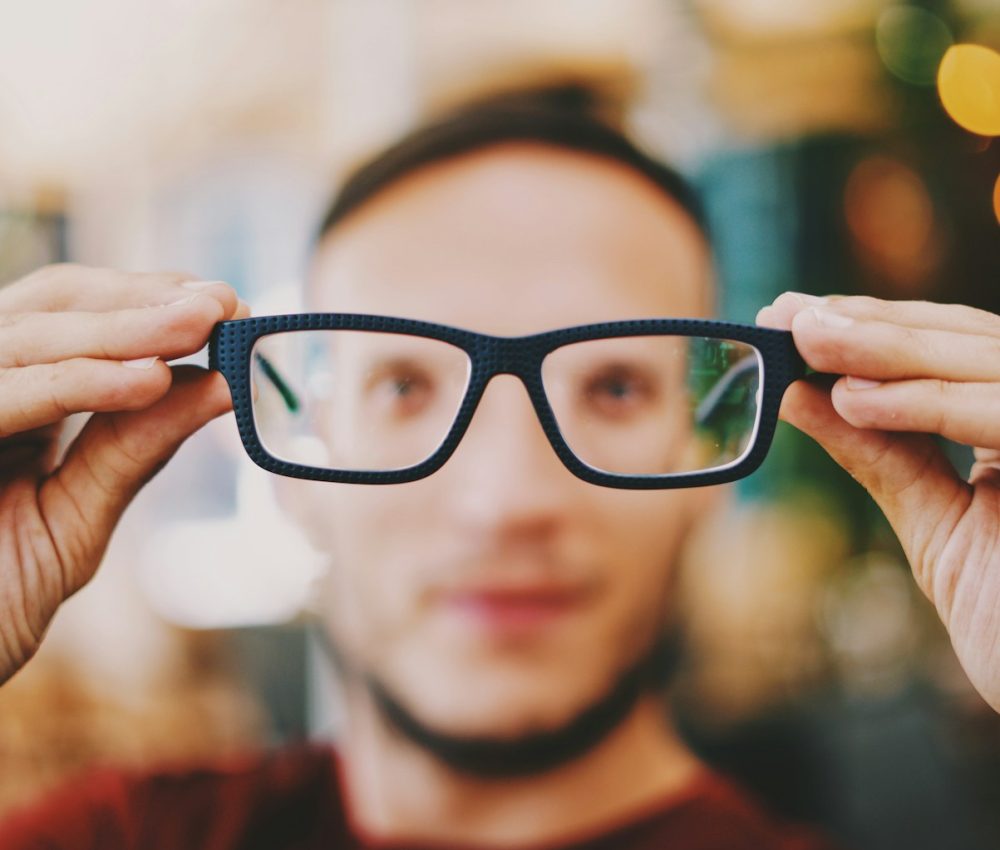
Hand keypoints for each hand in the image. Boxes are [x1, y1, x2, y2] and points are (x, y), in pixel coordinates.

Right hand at [0, 264, 246, 682]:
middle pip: (47, 305)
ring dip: (123, 329)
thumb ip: (134, 448)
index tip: (225, 302)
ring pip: (27, 338)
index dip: (144, 299)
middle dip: (140, 300)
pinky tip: (149, 381)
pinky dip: (78, 384)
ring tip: (203, 326)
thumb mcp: (75, 516)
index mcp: (5, 397)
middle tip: (223, 303)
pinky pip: (3, 397)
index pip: (69, 315)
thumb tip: (221, 384)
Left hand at [757, 292, 999, 711]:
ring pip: (990, 358)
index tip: (796, 314)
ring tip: (806, 340)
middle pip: (973, 338)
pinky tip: (853, 401)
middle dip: (874, 324)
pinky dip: (929, 404)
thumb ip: (878, 452)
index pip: (957, 346)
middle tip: (789, 314)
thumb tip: (796, 392)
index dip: (878, 325)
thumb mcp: (934, 521)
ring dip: (890, 347)